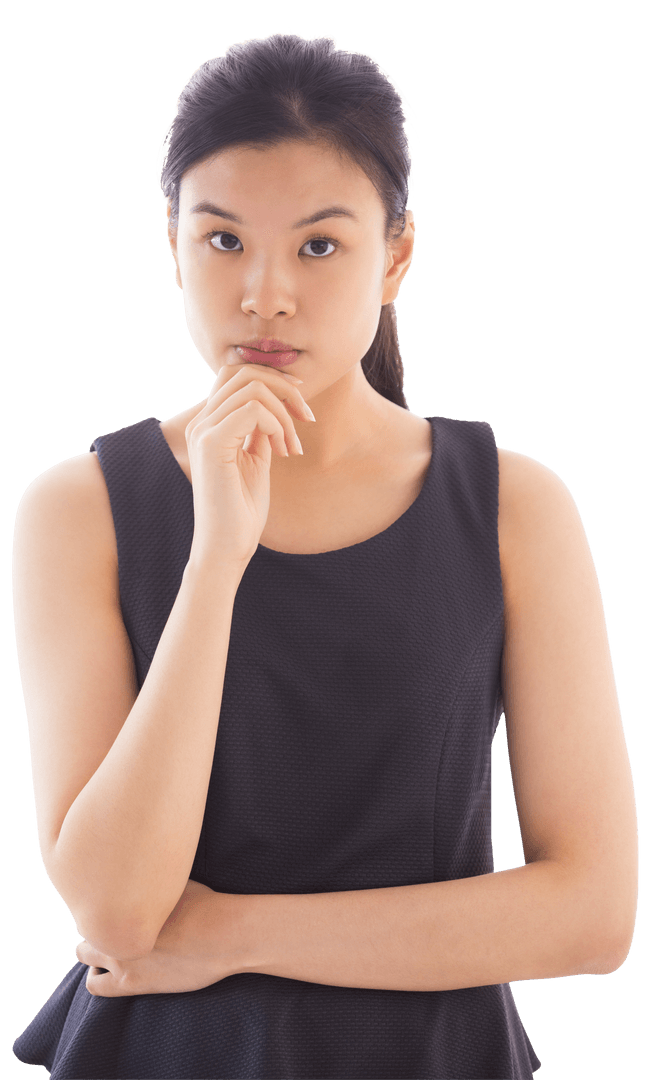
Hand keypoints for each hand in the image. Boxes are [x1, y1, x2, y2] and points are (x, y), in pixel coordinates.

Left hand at [75, 879, 245, 996]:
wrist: (221, 936)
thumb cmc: (205, 903)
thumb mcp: (175, 879)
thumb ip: (152, 878)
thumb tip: (148, 864)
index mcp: (123, 898)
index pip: (94, 897)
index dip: (103, 901)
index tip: (114, 905)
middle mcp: (115, 925)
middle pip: (84, 922)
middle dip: (95, 922)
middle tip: (113, 925)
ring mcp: (119, 956)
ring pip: (82, 954)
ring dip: (93, 951)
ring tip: (113, 949)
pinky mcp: (129, 984)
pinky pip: (95, 986)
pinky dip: (98, 978)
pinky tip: (117, 972)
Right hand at [184, 361, 314, 568]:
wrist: (226, 547)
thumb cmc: (241, 511)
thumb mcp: (255, 461)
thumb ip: (260, 432)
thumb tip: (277, 409)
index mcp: (208, 425)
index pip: (235, 375)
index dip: (273, 378)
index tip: (300, 402)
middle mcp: (200, 423)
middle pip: (243, 371)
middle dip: (284, 388)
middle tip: (306, 418)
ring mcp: (203, 431)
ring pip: (253, 388)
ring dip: (285, 412)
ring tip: (291, 446)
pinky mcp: (212, 443)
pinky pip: (253, 409)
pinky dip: (277, 425)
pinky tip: (282, 452)